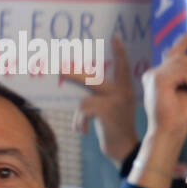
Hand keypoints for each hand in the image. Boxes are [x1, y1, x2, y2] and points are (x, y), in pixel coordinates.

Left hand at [66, 36, 139, 165]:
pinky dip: (80, 122)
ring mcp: (114, 100)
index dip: (120, 53)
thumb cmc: (119, 130)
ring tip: (82, 126)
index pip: (124, 67)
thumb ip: (110, 95)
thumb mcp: (119, 109)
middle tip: (59, 70)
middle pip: (92, 79)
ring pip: (84, 100)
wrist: (125, 149)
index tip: (115, 38)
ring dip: (80, 116)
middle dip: (74, 75)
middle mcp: (122, 92)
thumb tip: (87, 85)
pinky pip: (83, 111)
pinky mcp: (105, 110)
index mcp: (126, 90)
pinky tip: (83, 131)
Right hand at [142, 29, 186, 141]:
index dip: (184, 41)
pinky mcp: (159, 80)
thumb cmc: (181, 117)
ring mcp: (154, 75)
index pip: (172, 53)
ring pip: (183, 65)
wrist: (170, 132)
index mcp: (159, 75)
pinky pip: (183, 73)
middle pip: (181, 58)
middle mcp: (154, 73)